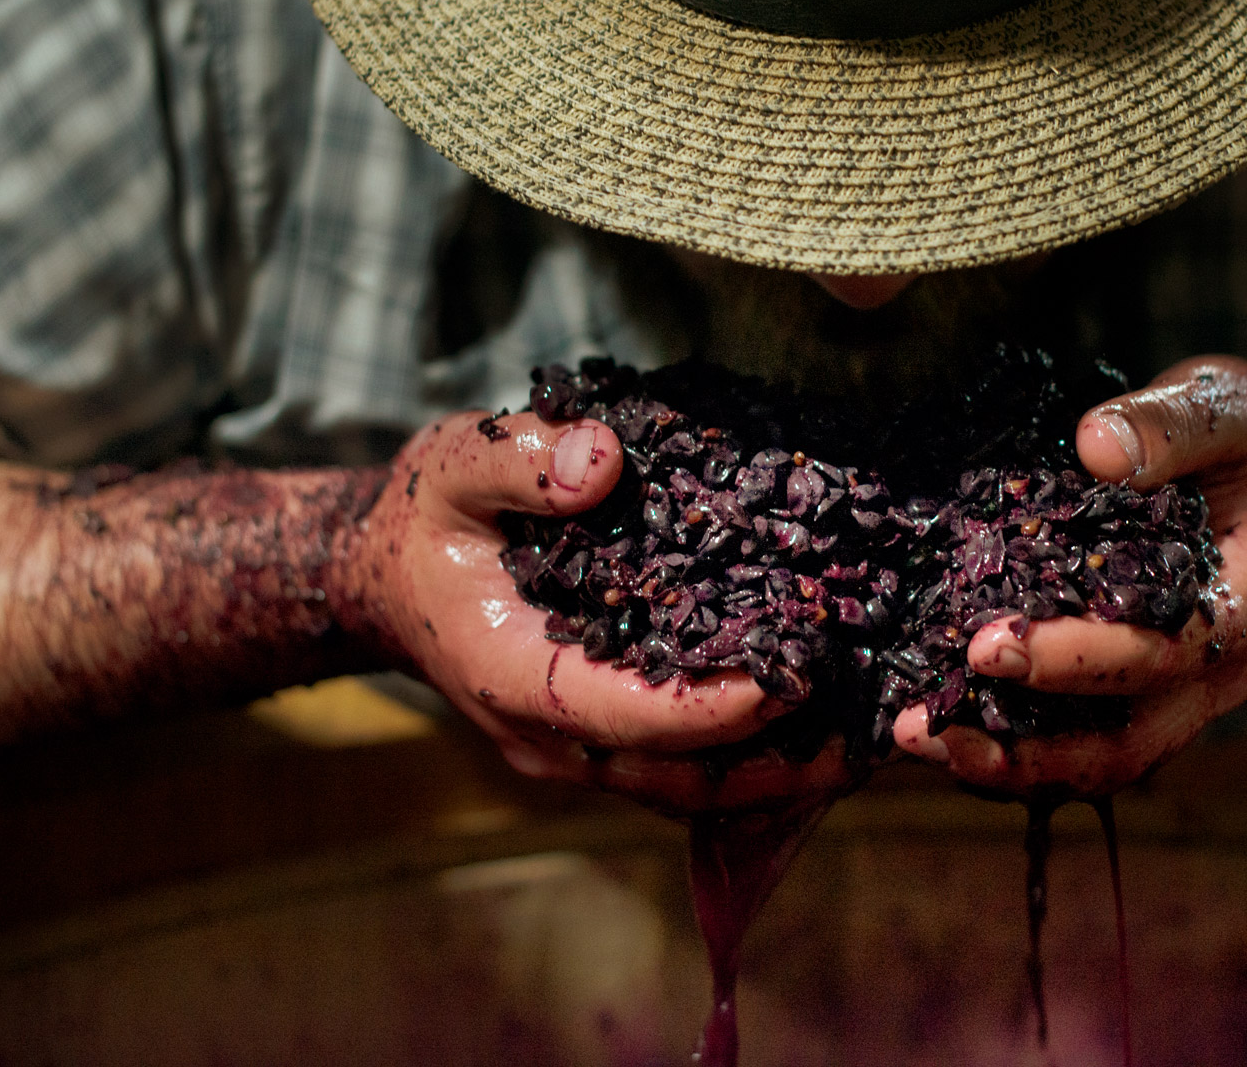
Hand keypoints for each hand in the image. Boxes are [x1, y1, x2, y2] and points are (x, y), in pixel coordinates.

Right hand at [350, 411, 851, 812]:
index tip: (787, 681)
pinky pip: (679, 767)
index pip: (621, 714)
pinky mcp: (600, 737)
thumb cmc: (427, 517)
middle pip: (672, 779)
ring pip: (683, 788)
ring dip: (769, 773)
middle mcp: (547, 734)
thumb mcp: (452, 466)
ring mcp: (574, 747)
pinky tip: (815, 722)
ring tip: (860, 738)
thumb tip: (602, 462)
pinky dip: (745, 756)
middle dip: (768, 767)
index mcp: (511, 675)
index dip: (707, 710)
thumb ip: (519, 460)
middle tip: (861, 734)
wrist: (385, 575)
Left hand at [893, 356, 1246, 797]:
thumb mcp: (1231, 410)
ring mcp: (1180, 695)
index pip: (1159, 655)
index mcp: (1244, 608)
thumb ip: (1170, 426)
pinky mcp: (1144, 693)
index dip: (1075, 661)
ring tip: (914, 737)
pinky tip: (941, 716)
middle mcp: (1214, 673)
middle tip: (923, 725)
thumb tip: (1093, 446)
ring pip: (1098, 760)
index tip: (989, 644)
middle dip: (1021, 748)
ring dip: (1006, 763)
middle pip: (1123, 745)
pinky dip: (1014, 739)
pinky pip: (1083, 737)